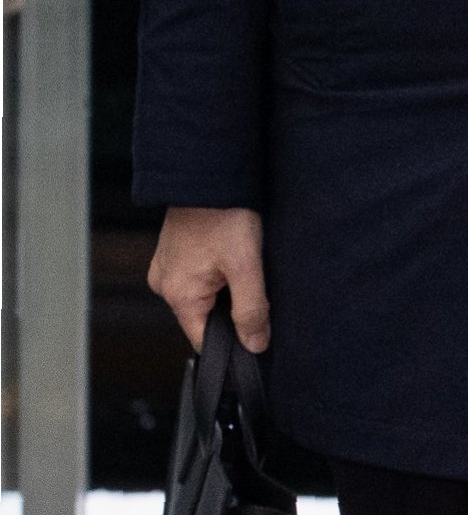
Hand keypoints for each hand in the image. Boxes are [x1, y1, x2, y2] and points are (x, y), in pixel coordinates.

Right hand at [147, 206, 269, 352]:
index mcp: (178, 295)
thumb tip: (255, 346)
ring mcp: (167, 265)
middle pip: (205, 316)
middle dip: (231, 307)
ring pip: (203, 293)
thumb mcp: (245, 264)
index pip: (206, 340)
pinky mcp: (174, 249)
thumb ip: (251, 309)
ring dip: (225, 285)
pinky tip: (230, 251)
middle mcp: (165, 284)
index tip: (256, 329)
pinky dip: (216, 269)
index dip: (233, 341)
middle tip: (253, 281)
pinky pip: (197, 273)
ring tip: (240, 260)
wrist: (210, 169)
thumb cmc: (225, 212)